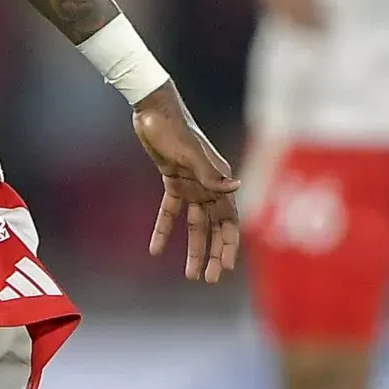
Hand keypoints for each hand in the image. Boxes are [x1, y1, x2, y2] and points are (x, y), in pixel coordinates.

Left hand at [131, 81, 242, 281]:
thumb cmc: (174, 128)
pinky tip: (154, 250)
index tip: (226, 268)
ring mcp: (192, 184)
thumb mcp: (190, 152)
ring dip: (194, 249)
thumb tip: (235, 188)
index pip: (229, 220)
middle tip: (209, 279)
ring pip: (195, 224)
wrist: (153, 109)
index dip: (229, 245)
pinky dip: (163, 229)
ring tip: (190, 275)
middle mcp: (209, 185)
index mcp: (219, 179)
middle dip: (214, 254)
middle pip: (215, 227)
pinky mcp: (173, 180)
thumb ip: (210, 173)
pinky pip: (170, 211)